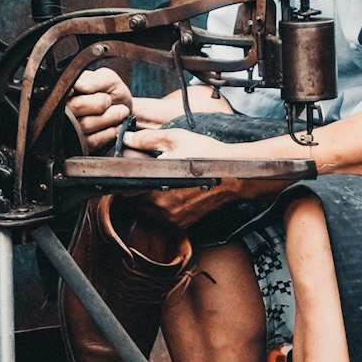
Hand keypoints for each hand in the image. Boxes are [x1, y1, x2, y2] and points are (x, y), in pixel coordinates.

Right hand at [68, 68, 132, 151]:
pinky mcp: (80, 144)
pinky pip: (91, 141)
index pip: (64, 90)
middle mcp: (64, 110)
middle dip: (100, 103)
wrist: (124, 111)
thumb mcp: (108, 79)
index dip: (78, 92)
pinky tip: (117, 125)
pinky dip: (109, 132)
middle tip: (110, 100)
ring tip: (120, 111)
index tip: (98, 94)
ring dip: (109, 117)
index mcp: (67, 90)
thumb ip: (94, 80)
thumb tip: (79, 85)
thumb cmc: (112, 93)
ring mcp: (70, 128)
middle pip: (75, 106)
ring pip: (84, 125)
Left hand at [122, 125, 241, 227]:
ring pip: (150, 212)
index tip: (134, 175)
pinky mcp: (183, 224)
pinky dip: (166, 209)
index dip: (128, 182)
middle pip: (137, 203)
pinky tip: (177, 195)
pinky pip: (165, 219)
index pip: (127, 191)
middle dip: (141, 191)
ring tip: (167, 185)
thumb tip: (128, 138)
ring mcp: (173, 218)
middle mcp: (162, 207)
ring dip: (152, 201)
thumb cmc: (208, 156)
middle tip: (154, 177)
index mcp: (155, 187)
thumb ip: (148, 139)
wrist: (234, 176)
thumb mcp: (177, 140)